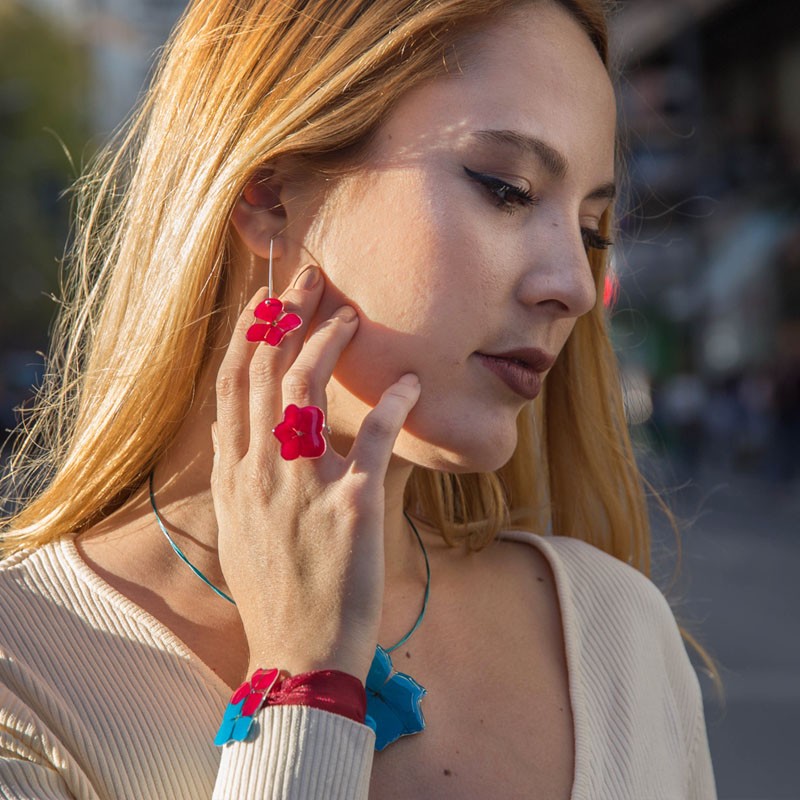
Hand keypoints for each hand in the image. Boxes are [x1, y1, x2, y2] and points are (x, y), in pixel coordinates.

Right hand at [210, 268, 419, 682]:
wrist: (298, 654)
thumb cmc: (275, 589)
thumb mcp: (242, 526)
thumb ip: (245, 471)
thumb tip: (253, 425)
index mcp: (235, 474)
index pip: (233, 383)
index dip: (249, 332)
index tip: (268, 298)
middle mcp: (261, 471)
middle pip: (267, 369)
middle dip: (287, 313)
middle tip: (314, 278)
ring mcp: (303, 486)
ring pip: (305, 387)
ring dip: (330, 340)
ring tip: (353, 316)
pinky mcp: (352, 506)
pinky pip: (374, 437)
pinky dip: (394, 402)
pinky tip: (411, 383)